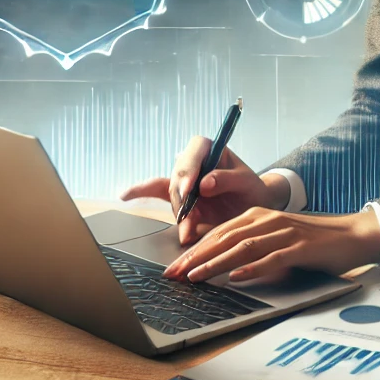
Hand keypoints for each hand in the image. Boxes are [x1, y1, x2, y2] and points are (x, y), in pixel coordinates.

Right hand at [120, 137, 290, 245]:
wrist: (253, 206)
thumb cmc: (251, 189)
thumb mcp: (246, 182)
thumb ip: (227, 179)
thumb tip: (204, 183)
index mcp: (212, 149)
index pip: (197, 148)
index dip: (191, 165)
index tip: (192, 186)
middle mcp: (195, 161)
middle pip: (180, 172)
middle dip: (182, 194)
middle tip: (188, 213)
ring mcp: (185, 179)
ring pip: (172, 191)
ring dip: (179, 211)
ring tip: (187, 231)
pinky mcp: (180, 196)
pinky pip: (156, 191)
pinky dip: (142, 193)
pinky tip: (126, 194)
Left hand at [162, 206, 379, 283]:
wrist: (350, 235)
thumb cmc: (309, 241)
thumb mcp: (275, 238)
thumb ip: (251, 245)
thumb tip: (220, 263)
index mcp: (258, 215)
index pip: (219, 232)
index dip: (195, 249)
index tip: (174, 266)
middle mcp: (268, 219)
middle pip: (225, 237)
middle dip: (197, 256)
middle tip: (175, 274)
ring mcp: (284, 232)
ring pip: (243, 246)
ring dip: (217, 262)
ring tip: (197, 276)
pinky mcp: (300, 247)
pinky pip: (272, 257)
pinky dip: (252, 268)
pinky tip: (236, 277)